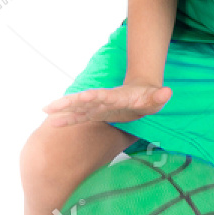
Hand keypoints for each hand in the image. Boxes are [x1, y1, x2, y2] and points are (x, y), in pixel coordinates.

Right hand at [42, 83, 171, 127]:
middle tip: (53, 105)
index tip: (83, 97)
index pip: (104, 96)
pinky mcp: (94, 113)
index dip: (94, 97)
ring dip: (62, 109)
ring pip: (76, 107)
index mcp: (116, 97)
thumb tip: (167, 92)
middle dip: (70, 102)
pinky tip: (52, 121)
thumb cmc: (149, 98)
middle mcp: (103, 100)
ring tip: (45, 110)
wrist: (140, 93)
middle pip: (84, 100)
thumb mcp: (156, 98)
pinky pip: (78, 117)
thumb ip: (160, 97)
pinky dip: (66, 119)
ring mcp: (97, 107)